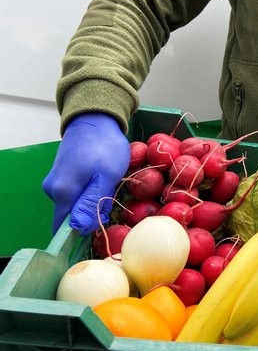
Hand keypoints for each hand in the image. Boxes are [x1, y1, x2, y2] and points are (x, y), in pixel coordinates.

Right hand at [42, 113, 129, 234]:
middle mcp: (52, 190)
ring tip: (108, 186)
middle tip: (111, 198)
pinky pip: (75, 193)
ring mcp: (55, 182)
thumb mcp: (106, 177)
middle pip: (72, 216)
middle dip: (92, 214)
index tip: (103, 224)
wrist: (95, 119)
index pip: (65, 227)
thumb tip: (77, 228)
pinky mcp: (61, 175)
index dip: (84, 231)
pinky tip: (101, 180)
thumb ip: (91, 204)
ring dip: (93, 201)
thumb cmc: (104, 147)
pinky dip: (89, 191)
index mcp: (62, 192)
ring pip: (75, 204)